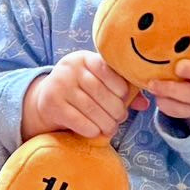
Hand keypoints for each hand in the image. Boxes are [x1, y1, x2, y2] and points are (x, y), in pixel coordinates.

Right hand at [22, 51, 146, 140]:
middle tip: (121, 118)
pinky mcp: (52, 105)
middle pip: (99, 91)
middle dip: (115, 109)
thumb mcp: (97, 82)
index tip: (124, 97)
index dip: (119, 85)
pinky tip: (96, 132)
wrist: (44, 100)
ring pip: (91, 108)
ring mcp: (58, 86)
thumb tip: (145, 104)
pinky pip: (78, 121)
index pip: (105, 68)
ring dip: (106, 122)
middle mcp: (68, 69)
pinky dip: (91, 130)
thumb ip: (120, 89)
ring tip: (111, 128)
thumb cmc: (79, 90)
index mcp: (83, 58)